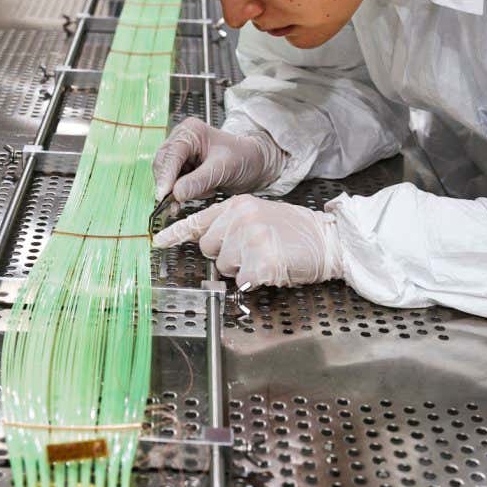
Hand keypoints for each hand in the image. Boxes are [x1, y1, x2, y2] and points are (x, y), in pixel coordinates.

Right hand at [152, 118, 286, 203]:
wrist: (255, 165)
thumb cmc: (244, 157)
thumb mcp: (223, 168)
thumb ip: (199, 181)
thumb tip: (176, 194)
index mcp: (190, 132)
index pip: (171, 154)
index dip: (166, 176)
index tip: (163, 195)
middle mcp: (182, 140)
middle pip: (163, 165)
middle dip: (171, 185)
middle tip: (177, 203)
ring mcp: (182, 155)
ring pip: (167, 177)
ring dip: (180, 191)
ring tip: (206, 192)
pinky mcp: (184, 169)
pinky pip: (175, 185)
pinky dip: (185, 193)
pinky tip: (203, 193)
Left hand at [153, 194, 343, 288]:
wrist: (328, 239)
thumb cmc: (296, 231)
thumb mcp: (259, 215)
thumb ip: (232, 224)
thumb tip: (208, 242)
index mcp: (238, 205)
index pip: (198, 220)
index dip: (176, 234)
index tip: (157, 242)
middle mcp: (240, 218)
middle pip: (208, 249)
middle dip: (225, 256)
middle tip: (253, 249)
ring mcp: (250, 239)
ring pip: (224, 267)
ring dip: (242, 269)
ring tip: (267, 256)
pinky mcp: (260, 261)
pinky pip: (243, 281)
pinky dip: (256, 281)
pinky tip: (273, 268)